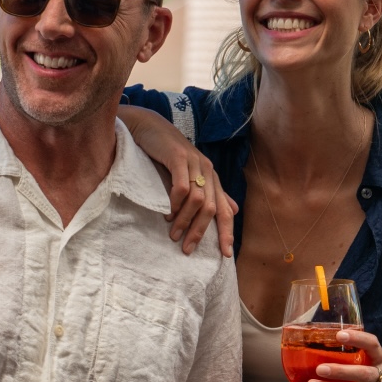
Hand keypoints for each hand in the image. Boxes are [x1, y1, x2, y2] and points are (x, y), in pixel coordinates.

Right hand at [119, 106, 233, 257]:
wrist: (149, 127)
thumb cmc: (167, 154)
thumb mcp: (190, 174)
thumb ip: (210, 192)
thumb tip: (232, 210)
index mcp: (212, 178)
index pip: (224, 209)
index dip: (227, 232)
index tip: (224, 254)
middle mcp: (207, 171)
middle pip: (210, 209)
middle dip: (199, 231)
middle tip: (186, 248)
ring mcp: (194, 163)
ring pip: (196, 200)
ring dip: (184, 220)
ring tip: (172, 232)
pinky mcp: (178, 158)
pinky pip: (182, 187)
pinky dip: (175, 203)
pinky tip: (167, 212)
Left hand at [302, 328, 381, 381]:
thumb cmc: (376, 379)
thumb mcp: (373, 363)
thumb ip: (355, 355)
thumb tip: (317, 344)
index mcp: (381, 359)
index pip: (372, 345)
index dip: (357, 339)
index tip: (339, 335)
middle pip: (363, 374)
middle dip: (341, 371)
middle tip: (320, 369)